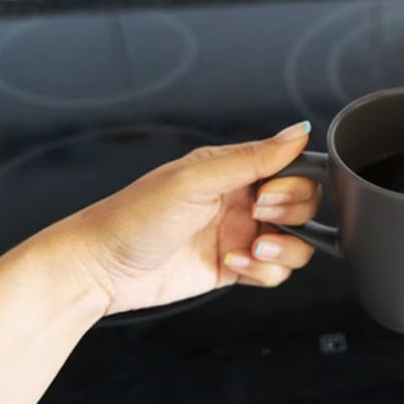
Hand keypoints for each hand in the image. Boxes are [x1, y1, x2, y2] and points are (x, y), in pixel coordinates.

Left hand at [47, 120, 320, 314]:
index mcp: (234, 169)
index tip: (270, 193)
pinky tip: (233, 264)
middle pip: (303, 204)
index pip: (292, 167)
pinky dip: (263, 271)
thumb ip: (253, 157)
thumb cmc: (133, 216)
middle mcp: (242, 200)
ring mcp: (240, 235)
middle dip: (291, 214)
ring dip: (283, 248)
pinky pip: (275, 272)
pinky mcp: (235, 268)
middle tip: (258, 218)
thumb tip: (298, 131)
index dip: (294, 182)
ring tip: (250, 249)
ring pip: (297, 242)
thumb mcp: (197, 179)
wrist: (100, 268)